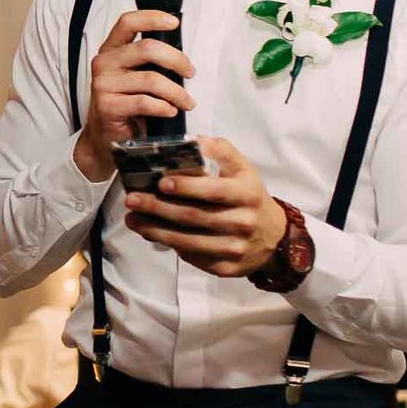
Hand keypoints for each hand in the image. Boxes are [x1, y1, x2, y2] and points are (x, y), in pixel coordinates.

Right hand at [72, 9, 197, 180]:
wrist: (105, 138)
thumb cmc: (126, 105)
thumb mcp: (135, 76)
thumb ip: (149, 61)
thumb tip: (181, 55)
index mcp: (112, 50)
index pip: (128, 22)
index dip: (152, 18)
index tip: (173, 23)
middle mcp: (104, 63)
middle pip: (147, 48)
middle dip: (177, 60)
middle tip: (190, 73)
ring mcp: (104, 85)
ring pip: (151, 79)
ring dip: (177, 92)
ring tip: (186, 102)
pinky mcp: (107, 106)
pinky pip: (144, 102)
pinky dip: (164, 107)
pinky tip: (170, 111)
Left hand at [121, 137, 286, 277]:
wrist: (274, 237)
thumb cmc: (250, 196)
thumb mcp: (243, 169)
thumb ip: (221, 151)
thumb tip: (193, 140)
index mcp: (247, 194)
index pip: (214, 190)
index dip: (187, 187)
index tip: (161, 182)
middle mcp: (243, 222)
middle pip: (194, 217)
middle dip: (158, 208)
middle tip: (132, 200)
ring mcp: (235, 247)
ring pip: (188, 241)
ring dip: (155, 230)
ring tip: (133, 219)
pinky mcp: (226, 267)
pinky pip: (193, 257)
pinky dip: (170, 245)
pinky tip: (152, 234)